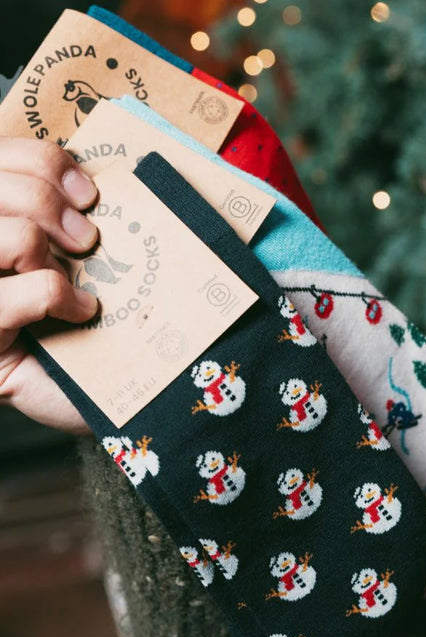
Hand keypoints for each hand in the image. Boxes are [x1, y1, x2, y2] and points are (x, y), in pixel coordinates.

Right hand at [0, 137, 98, 434]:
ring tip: (73, 273)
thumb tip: (88, 177)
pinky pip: (6, 297)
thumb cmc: (106, 325)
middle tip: (86, 239)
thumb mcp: (93, 263)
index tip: (90, 194)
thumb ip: (75, 217)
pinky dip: (54, 295)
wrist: (126, 399)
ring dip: (43, 247)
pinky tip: (80, 312)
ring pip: (0, 234)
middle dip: (43, 200)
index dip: (39, 161)